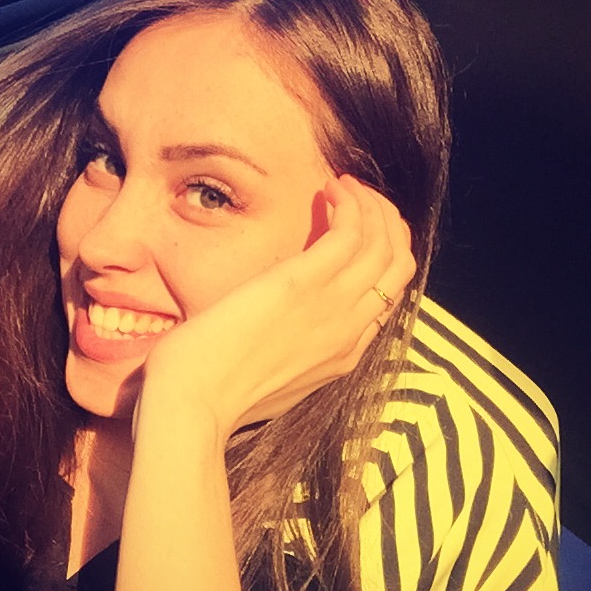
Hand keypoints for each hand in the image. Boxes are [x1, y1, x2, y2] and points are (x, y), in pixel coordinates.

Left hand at [134, 174, 415, 445]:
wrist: (191, 405)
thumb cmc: (211, 393)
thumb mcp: (265, 378)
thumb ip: (286, 351)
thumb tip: (274, 328)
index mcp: (343, 355)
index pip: (387, 297)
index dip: (380, 256)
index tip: (356, 230)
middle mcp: (350, 331)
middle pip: (399, 266)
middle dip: (388, 223)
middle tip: (359, 198)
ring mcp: (333, 307)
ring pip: (386, 244)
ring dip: (371, 204)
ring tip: (343, 185)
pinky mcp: (305, 283)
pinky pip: (353, 232)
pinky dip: (350, 202)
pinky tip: (330, 187)